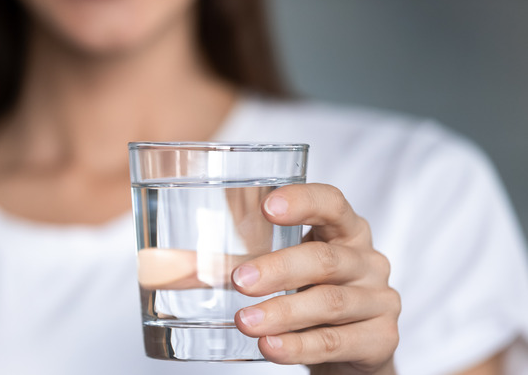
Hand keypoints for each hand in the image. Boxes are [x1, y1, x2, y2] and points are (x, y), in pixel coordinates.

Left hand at [232, 183, 399, 373]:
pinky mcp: (381, 339)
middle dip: (278, 269)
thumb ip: (245, 259)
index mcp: (346, 231)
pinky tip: (271, 347)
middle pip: (326, 258)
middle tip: (240, 280)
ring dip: (282, 312)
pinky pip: (336, 341)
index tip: (268, 207)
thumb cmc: (311, 296)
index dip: (303, 201)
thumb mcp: (288, 271)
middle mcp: (367, 260)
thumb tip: (171, 264)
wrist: (353, 351)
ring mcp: (380, 300)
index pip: (332, 204)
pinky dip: (299, 346)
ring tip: (245, 321)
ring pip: (330, 302)